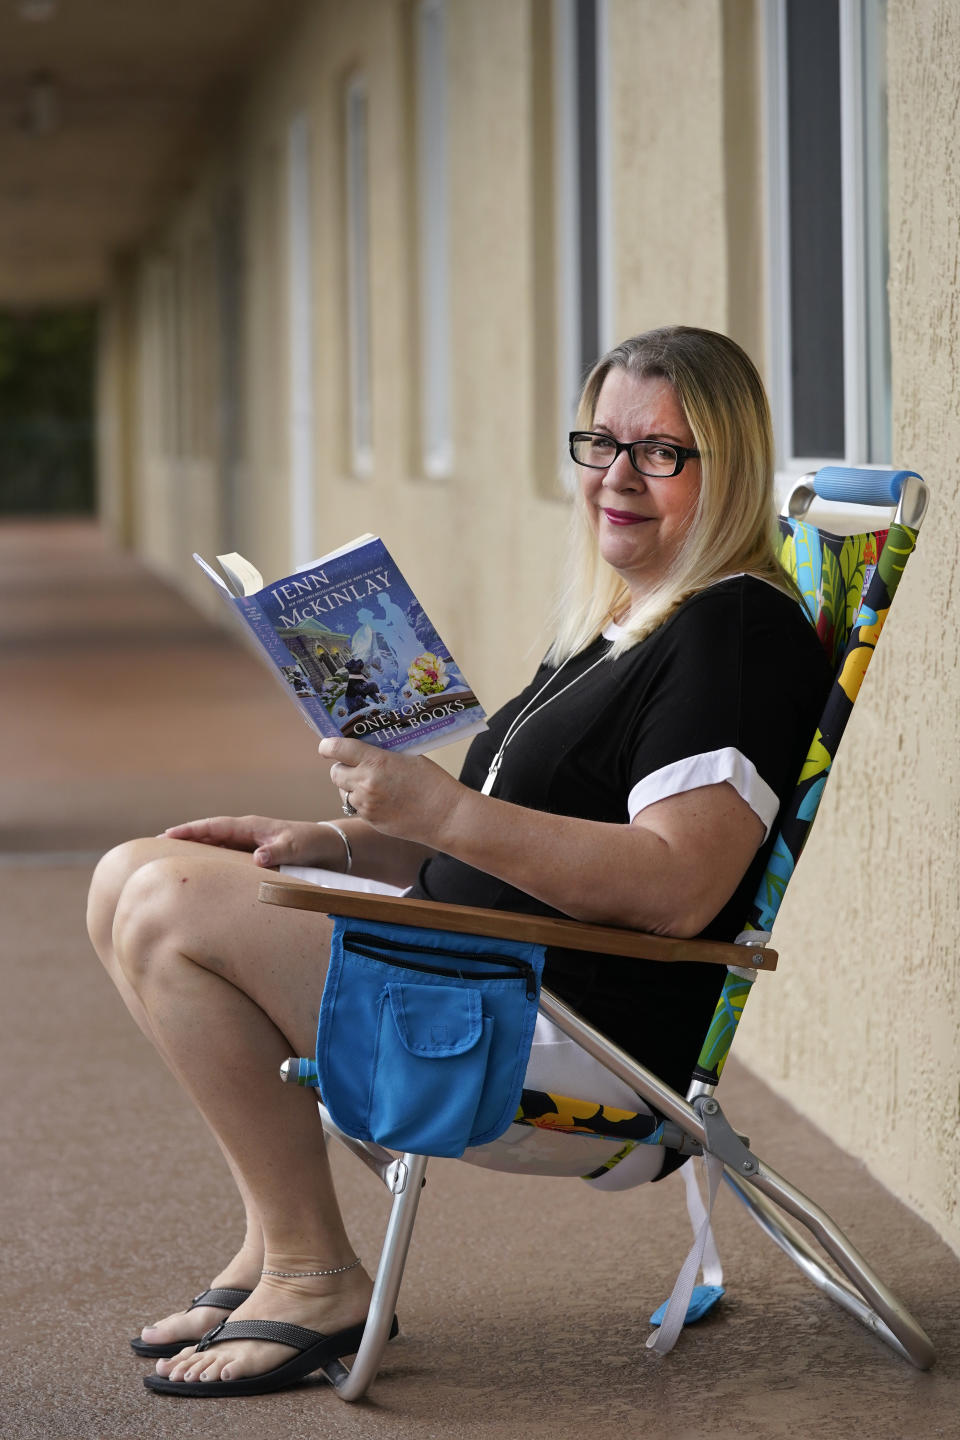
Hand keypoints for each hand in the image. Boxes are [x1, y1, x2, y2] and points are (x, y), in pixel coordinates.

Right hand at [161, 815, 329, 868]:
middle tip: (155, 846)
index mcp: (251, 826)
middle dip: (184, 838)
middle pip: (208, 833)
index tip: (167, 835)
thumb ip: (277, 853)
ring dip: (195, 849)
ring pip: (215, 844)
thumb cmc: (311, 844)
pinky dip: (211, 859)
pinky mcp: (254, 853)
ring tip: (170, 858)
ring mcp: (249, 842)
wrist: (329, 847)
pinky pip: (226, 855)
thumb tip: (256, 858)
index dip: (190, 831)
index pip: (214, 826)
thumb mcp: (296, 848)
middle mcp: (246, 832)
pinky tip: (201, 870)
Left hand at [318, 738, 463, 846]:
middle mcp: (366, 783)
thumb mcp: (409, 757)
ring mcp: (366, 805)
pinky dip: (361, 802)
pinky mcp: (370, 820)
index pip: (337, 749)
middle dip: (342, 767)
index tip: (327, 745)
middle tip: (355, 765)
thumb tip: (365, 747)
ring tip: (372, 784)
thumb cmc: (433, 782)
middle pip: (335, 772)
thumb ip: (383, 754)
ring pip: (343, 792)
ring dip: (351, 786)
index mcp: (376, 762)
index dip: (328, 746)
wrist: (446, 816)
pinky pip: (355, 807)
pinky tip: (381, 799)